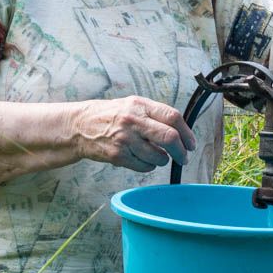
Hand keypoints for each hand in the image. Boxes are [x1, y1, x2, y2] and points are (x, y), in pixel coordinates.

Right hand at [76, 95, 196, 172]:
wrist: (81, 126)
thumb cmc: (111, 115)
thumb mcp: (133, 105)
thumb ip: (155, 114)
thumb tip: (182, 131)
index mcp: (140, 105)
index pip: (173, 117)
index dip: (187, 133)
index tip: (191, 144)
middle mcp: (133, 121)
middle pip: (169, 137)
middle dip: (181, 151)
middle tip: (185, 157)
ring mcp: (125, 139)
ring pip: (158, 157)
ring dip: (163, 160)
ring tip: (157, 156)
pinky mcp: (117, 156)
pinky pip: (144, 167)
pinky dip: (148, 166)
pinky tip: (141, 159)